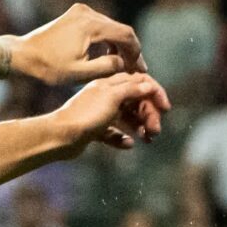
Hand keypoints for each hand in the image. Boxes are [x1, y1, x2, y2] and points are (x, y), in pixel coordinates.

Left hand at [11, 3, 147, 84]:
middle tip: (135, 70)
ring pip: (110, 27)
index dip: (136, 53)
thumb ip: (106, 67)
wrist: (22, 55)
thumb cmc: (48, 67)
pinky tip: (108, 56)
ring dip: (118, 45)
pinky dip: (106, 40)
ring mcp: (80, 12)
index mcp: (90, 25)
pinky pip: (99, 26)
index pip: (125, 35)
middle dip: (129, 50)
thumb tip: (125, 63)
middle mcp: (87, 13)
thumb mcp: (80, 73)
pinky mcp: (75, 15)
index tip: (140, 70)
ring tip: (123, 66)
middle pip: (119, 29)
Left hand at [52, 72, 171, 150]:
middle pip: (136, 101)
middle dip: (149, 115)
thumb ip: (131, 89)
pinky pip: (113, 133)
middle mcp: (106, 96)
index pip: (140, 82)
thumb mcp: (112, 97)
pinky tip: (127, 144)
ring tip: (147, 139)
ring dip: (140, 127)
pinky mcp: (94, 129)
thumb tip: (148, 84)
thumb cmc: (86, 114)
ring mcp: (100, 113)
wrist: (60, 135)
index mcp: (110, 84)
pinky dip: (121, 138)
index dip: (155, 93)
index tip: (166, 109)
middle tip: (155, 131)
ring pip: (127, 118)